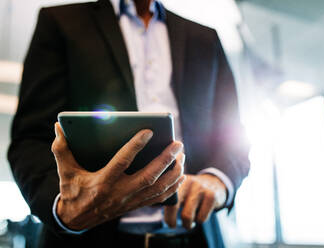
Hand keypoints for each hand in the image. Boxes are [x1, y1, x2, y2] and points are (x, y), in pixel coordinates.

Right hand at [52, 122, 184, 230]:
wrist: (76, 219)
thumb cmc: (72, 190)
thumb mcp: (65, 171)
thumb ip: (61, 149)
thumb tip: (59, 128)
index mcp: (103, 181)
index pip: (122, 161)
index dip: (136, 145)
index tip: (149, 130)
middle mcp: (120, 192)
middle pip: (149, 175)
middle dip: (166, 159)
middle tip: (177, 142)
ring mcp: (130, 201)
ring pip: (158, 187)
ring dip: (173, 171)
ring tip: (182, 155)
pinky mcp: (136, 206)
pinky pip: (159, 198)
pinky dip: (173, 187)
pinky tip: (181, 175)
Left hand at [164, 174, 226, 228]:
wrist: (215, 183)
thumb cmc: (192, 190)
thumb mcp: (180, 186)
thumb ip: (168, 195)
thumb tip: (149, 205)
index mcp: (177, 180)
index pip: (165, 198)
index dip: (162, 210)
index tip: (167, 220)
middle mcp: (188, 181)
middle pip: (173, 206)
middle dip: (171, 221)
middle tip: (172, 225)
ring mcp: (200, 188)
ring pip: (187, 216)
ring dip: (187, 225)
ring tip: (188, 223)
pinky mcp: (211, 196)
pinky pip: (201, 218)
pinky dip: (199, 221)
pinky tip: (199, 216)